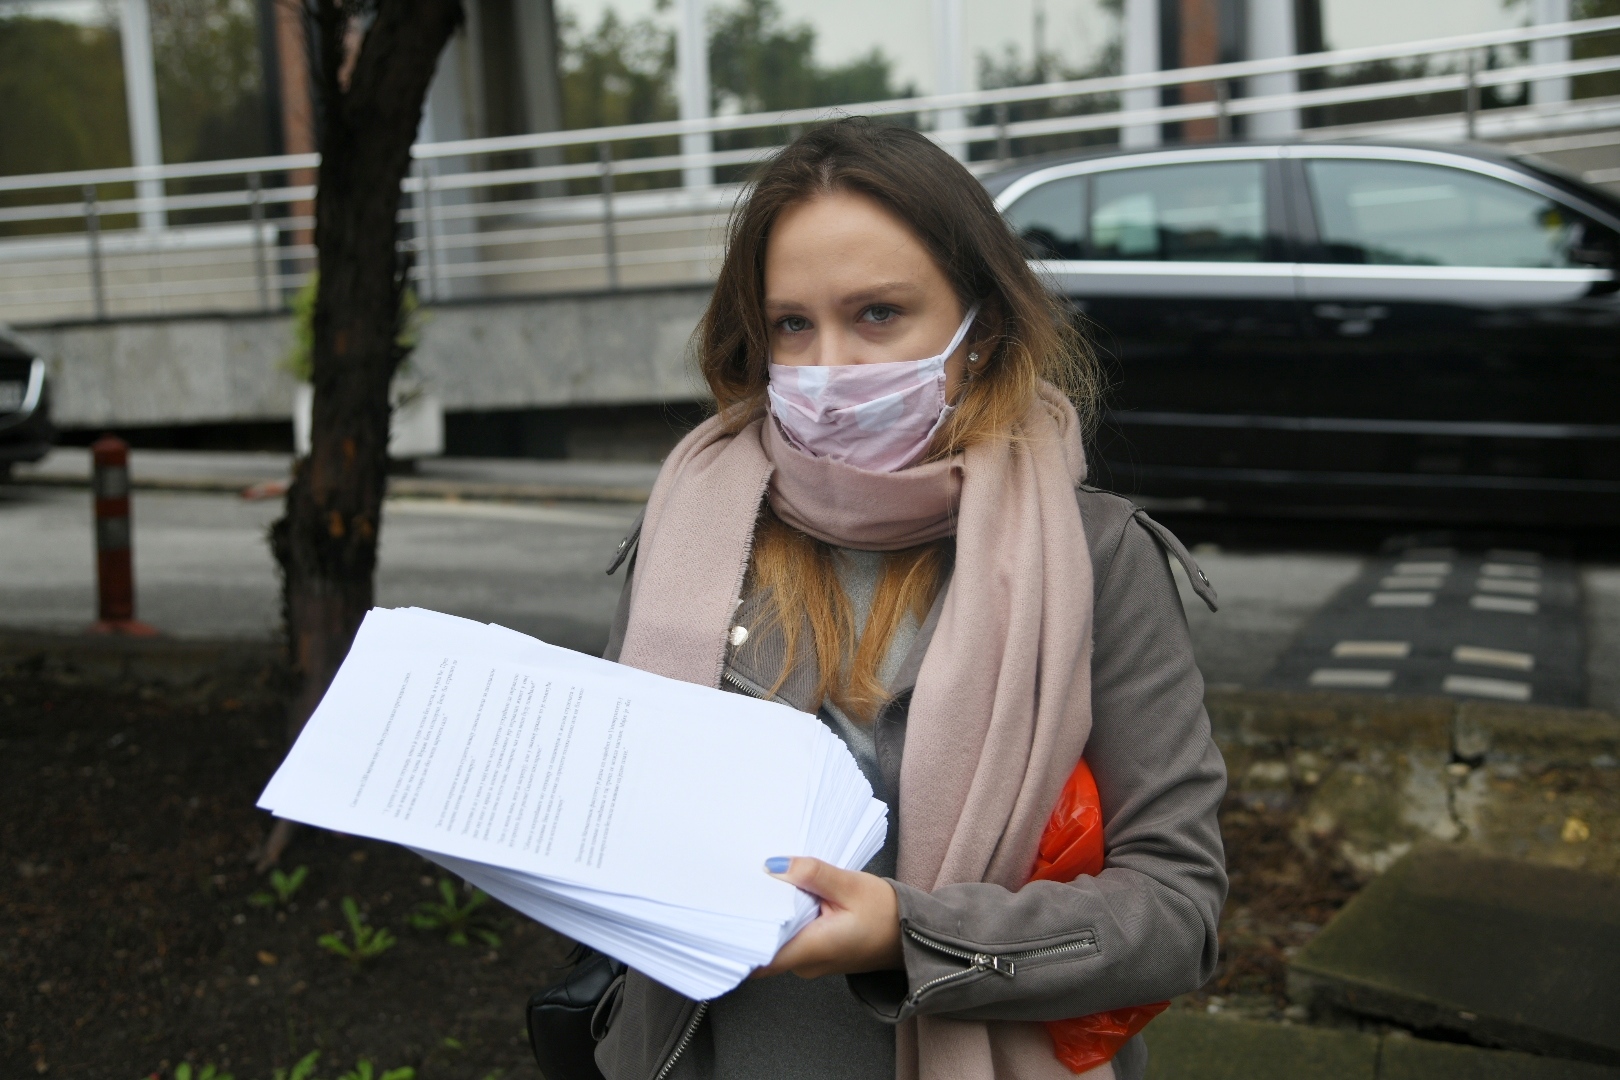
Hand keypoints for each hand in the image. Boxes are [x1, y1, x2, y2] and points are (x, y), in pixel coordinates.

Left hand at [752, 857, 903, 978]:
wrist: (913, 936)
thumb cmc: (887, 915)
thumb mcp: (851, 886)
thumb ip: (812, 875)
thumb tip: (774, 865)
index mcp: (812, 950)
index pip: (759, 955)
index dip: (738, 936)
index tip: (725, 909)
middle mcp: (805, 963)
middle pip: (764, 943)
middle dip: (752, 914)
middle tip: (740, 880)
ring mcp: (809, 961)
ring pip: (777, 938)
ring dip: (771, 913)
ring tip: (761, 880)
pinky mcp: (815, 952)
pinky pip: (791, 935)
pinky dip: (786, 916)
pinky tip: (785, 894)